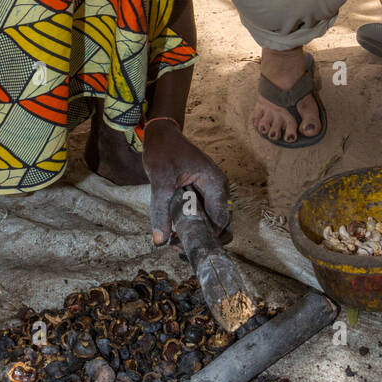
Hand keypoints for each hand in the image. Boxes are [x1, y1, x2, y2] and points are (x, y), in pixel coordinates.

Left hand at [141, 119, 230, 246]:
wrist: (162, 135)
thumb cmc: (163, 152)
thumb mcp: (160, 180)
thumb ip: (161, 210)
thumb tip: (160, 240)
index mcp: (215, 184)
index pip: (221, 221)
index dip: (206, 238)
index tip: (183, 246)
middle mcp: (218, 189)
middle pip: (222, 225)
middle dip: (204, 240)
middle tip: (178, 246)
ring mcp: (212, 192)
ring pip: (213, 222)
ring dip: (198, 234)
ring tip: (174, 241)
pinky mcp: (203, 193)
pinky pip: (204, 214)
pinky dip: (194, 226)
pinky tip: (174, 231)